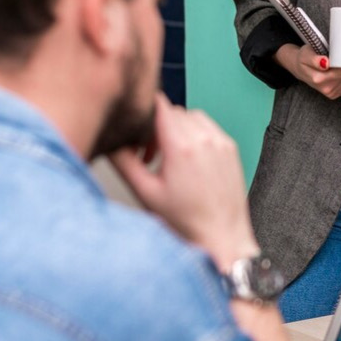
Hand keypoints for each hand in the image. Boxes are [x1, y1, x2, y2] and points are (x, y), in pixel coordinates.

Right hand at [109, 93, 258, 269]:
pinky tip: (188, 158)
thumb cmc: (186, 221)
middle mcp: (205, 139)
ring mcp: (221, 142)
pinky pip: (209, 127)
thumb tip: (110, 142)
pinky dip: (195, 134)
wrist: (221, 235)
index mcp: (182, 147)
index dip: (145, 111)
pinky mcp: (230, 148)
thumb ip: (124, 162)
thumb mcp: (145, 192)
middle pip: (173, 112)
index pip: (160, 105)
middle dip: (158, 127)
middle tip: (149, 154)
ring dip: (177, 129)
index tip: (136, 124)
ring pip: (192, 117)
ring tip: (169, 157)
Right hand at [275, 43, 340, 99]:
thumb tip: (325, 63)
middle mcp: (325, 87)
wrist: (300, 69)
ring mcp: (330, 92)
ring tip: (335, 65)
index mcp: (319, 77)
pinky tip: (338, 73)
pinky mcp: (334, 95)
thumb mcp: (305, 54)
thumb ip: (314, 59)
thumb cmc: (304, 59)